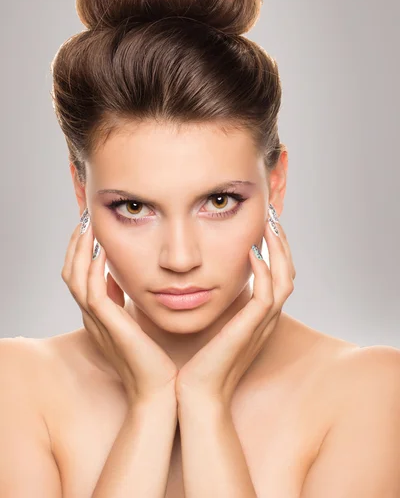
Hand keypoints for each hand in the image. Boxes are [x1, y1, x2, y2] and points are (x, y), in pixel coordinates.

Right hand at [61, 208, 178, 407]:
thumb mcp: (133, 322)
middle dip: (76, 244)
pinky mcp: (107, 326)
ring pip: (75, 278)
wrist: (158, 390)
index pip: (79, 276)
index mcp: (97, 316)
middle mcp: (91, 317)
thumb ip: (121, 301)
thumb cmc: (152, 359)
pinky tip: (100, 249)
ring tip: (88, 225)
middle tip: (85, 218)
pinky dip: (91, 267)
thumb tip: (116, 277)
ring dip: (80, 249)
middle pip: (70, 273)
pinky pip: (91, 291)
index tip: (92, 228)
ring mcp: (96, 322)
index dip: (81, 251)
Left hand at [175, 205, 295, 407]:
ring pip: (285, 279)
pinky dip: (265, 270)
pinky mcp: (252, 329)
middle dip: (282, 243)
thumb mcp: (211, 325)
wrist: (196, 395)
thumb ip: (214, 303)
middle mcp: (265, 318)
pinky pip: (268, 294)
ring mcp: (262, 324)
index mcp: (257, 317)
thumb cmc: (198, 362)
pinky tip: (252, 250)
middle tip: (272, 216)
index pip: (277, 275)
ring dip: (279, 249)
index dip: (274, 249)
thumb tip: (201, 279)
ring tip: (270, 224)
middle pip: (287, 272)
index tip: (262, 225)